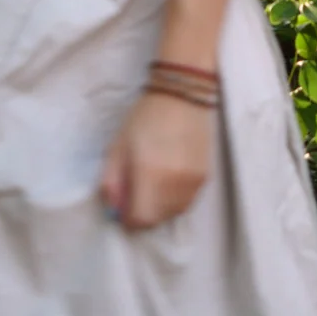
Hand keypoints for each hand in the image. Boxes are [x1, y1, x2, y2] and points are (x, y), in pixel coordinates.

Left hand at [99, 87, 214, 230]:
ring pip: (173, 213)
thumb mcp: (117, 147)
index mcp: (150, 176)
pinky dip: (175, 199)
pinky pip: (187, 202)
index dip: (128, 219)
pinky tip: (169, 179)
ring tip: (153, 184)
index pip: (140, 220)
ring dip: (160, 208)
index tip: (123, 207)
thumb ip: (111, 183)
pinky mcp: (205, 177)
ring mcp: (193, 183)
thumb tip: (113, 211)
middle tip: (135, 194)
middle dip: (143, 214)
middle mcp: (175, 185)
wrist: (183, 95)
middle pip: (157, 220)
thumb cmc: (144, 118)